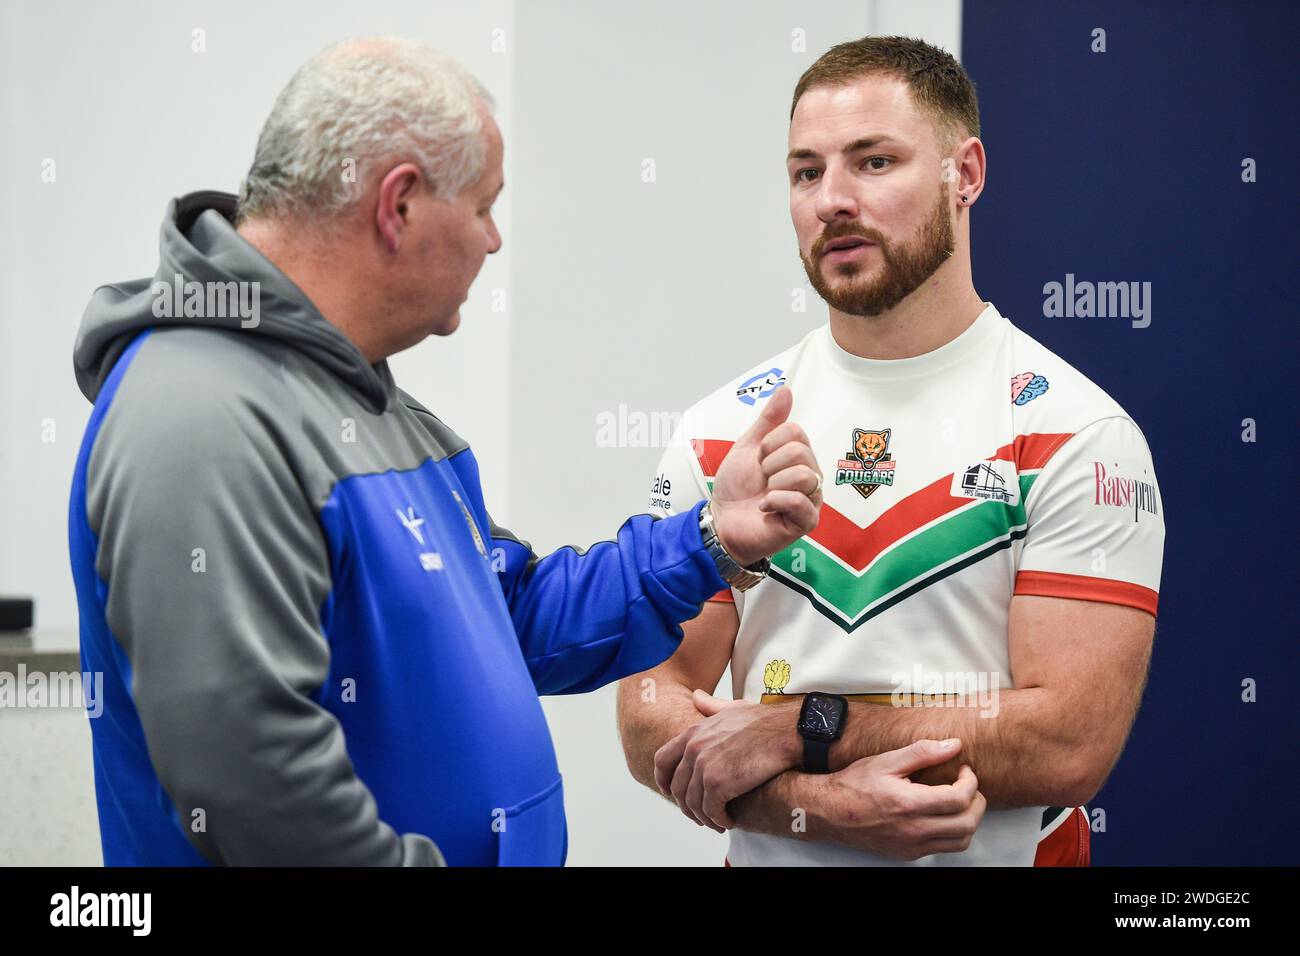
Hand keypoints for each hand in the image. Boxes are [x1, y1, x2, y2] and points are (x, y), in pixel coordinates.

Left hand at [653, 690, 801, 831]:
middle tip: (702, 815)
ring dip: (704, 817)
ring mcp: (704, 766)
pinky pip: (710, 810)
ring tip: (718, 822)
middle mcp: (694, 748)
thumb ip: (711, 706)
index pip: (662, 760)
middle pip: (677, 788)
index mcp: (694, 732)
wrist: (787, 731)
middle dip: (687, 806)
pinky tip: (729, 821)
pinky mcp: (719, 783)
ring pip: (692, 803)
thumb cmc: (765, 721)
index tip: (672, 793)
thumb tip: (696, 696)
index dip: (663, 780)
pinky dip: (719, 819)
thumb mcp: (732, 708)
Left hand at [709, 386, 820, 566]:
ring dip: (773, 483)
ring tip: (764, 494)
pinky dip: (774, 500)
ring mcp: (811, 499)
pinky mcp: (806, 522)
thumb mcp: (749, 446)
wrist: (721, 519)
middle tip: (761, 480)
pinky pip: (800, 501)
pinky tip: (765, 507)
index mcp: (799, 456)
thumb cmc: (736, 486)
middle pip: (800, 452)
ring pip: (804, 475)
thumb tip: (786, 389)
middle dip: (769, 464)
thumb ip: (769, 420)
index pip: (796, 432)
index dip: (769, 444)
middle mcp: (810, 476)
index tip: (758, 460)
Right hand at [817, 740, 987, 859]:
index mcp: (908, 804)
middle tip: (968, 786)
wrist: (831, 812)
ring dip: (968, 820)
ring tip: (958, 802)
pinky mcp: (909, 853)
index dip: (970, 782)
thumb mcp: (887, 761)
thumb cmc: (854, 785)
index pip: (959, 799)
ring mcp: (912, 846)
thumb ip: (923, 752)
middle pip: (967, 824)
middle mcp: (913, 830)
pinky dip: (952, 832)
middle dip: (977, 802)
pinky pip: (944, 848)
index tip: (964, 770)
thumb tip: (953, 745)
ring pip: (961, 841)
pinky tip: (942, 815)